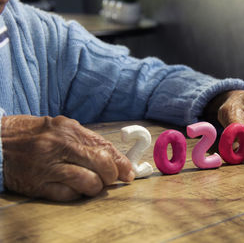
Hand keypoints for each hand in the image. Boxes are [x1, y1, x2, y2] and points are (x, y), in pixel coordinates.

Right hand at [1, 115, 133, 200]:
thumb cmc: (34, 134)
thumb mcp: (61, 127)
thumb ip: (86, 140)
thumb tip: (113, 157)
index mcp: (69, 129)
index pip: (104, 147)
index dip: (121, 162)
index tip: (129, 172)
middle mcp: (60, 145)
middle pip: (101, 163)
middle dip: (112, 175)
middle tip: (112, 180)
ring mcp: (48, 166)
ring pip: (88, 181)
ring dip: (96, 187)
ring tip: (94, 185)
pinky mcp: (37, 184)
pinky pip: (68, 195)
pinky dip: (78, 194)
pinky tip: (76, 189)